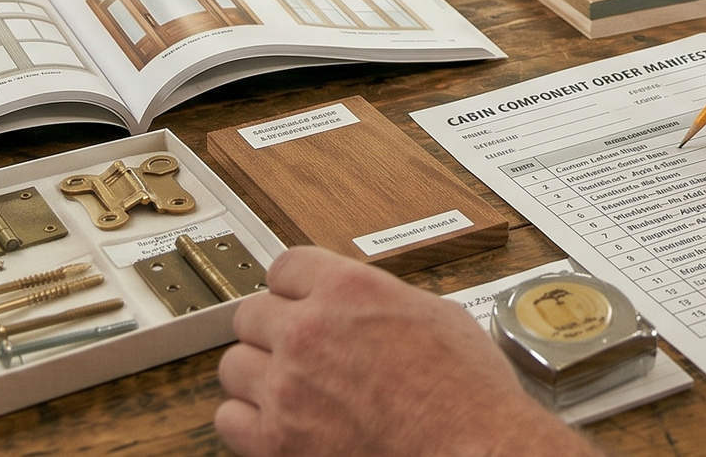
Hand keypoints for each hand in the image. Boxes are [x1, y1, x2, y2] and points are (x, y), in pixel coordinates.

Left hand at [216, 247, 596, 456]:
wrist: (476, 451)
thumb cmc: (469, 397)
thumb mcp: (438, 317)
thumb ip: (388, 303)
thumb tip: (378, 308)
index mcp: (349, 289)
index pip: (285, 267)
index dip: (292, 287)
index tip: (295, 300)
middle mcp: (309, 331)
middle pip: (251, 314)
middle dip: (272, 331)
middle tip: (293, 350)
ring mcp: (287, 387)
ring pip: (234, 365)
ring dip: (257, 376)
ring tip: (285, 389)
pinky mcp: (277, 440)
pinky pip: (230, 420)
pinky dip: (248, 422)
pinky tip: (274, 424)